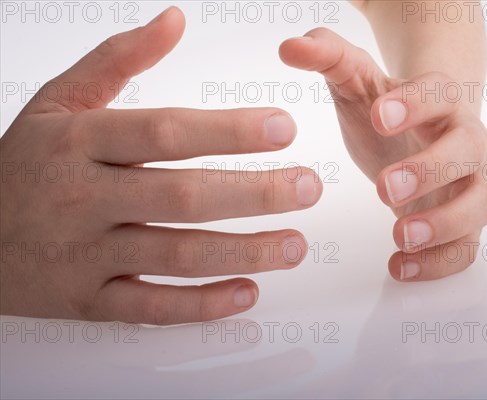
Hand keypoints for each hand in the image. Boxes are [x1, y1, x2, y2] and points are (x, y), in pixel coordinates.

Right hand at [0, 7, 321, 324]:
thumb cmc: (24, 166)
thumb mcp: (57, 102)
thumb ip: (116, 59)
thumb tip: (173, 21)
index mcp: (81, 141)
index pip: (166, 133)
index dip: (229, 131)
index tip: (283, 128)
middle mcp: (86, 197)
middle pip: (184, 196)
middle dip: (255, 194)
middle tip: (307, 188)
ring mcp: (87, 254)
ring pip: (176, 255)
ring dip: (243, 252)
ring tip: (295, 245)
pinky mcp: (88, 299)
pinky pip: (151, 307)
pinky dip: (201, 305)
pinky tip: (246, 292)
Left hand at [280, 28, 486, 280]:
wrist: (416, 140)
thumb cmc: (385, 114)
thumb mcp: (354, 84)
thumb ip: (327, 59)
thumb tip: (290, 46)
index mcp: (439, 101)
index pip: (439, 94)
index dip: (415, 104)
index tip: (379, 116)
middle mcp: (463, 141)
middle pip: (468, 150)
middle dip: (430, 170)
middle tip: (383, 188)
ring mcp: (468, 184)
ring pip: (482, 203)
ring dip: (445, 223)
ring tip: (399, 236)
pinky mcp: (462, 223)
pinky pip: (468, 246)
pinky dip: (441, 261)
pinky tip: (400, 266)